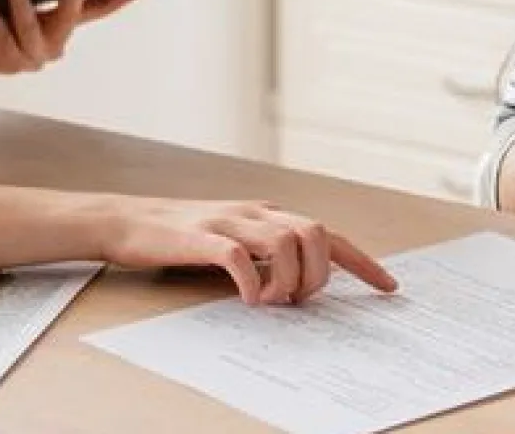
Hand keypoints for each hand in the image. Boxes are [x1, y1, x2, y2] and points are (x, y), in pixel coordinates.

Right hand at [92, 196, 399, 305]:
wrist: (126, 221)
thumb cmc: (182, 237)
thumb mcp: (235, 240)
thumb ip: (267, 255)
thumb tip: (299, 286)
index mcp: (268, 214)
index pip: (329, 234)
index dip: (362, 261)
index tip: (388, 286)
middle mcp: (256, 212)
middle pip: (316, 232)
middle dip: (320, 274)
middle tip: (299, 300)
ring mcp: (229, 221)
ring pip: (287, 241)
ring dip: (290, 280)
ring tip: (272, 301)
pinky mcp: (201, 237)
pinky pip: (239, 256)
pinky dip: (253, 281)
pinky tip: (250, 299)